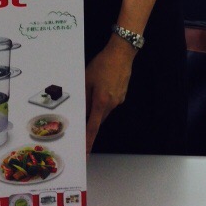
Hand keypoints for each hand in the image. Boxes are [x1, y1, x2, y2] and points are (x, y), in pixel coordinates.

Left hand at [85, 36, 135, 153]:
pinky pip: (111, 102)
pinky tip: (103, 85)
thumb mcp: (87, 80)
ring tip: (95, 88)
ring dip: (97, 106)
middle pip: (99, 119)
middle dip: (91, 118)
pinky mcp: (123, 94)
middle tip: (84, 111)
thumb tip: (82, 111)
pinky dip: (105, 98)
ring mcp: (119, 100)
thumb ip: (85, 98)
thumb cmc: (103, 64)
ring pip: (105, 110)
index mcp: (101, 102)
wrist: (121, 53)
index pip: (93, 127)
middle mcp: (112, 104)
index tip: (86, 151)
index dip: (88, 140)